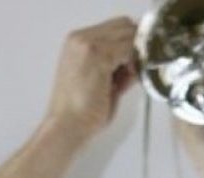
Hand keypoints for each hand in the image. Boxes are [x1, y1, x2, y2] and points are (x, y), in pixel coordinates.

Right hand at [44, 17, 137, 137]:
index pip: (115, 27)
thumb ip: (115, 66)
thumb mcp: (100, 81)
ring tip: (130, 77)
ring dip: (134, 54)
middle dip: (134, 45)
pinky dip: (134, 63)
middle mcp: (79, 37)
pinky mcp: (98, 56)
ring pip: (128, 36)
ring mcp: (88, 44)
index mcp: (76, 41)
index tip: (132, 63)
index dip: (129, 42)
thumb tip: (136, 60)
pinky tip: (129, 79)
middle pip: (123, 25)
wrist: (67, 126)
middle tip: (134, 69)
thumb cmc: (81, 110)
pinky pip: (128, 49)